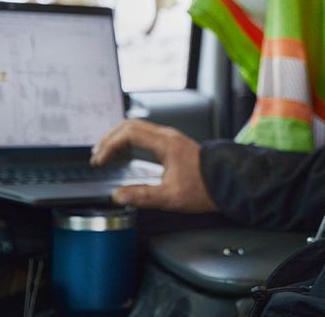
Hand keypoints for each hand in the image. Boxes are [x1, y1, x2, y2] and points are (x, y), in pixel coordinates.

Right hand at [90, 119, 216, 212]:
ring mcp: (170, 138)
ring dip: (118, 138)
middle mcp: (167, 136)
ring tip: (105, 155)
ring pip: (137, 128)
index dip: (109, 145)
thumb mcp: (171, 197)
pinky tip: (124, 154)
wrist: (228, 183)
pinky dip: (128, 141)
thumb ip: (142, 196)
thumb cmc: (204, 189)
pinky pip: (144, 134)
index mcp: (165, 144)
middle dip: (109, 139)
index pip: (129, 133)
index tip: (100, 160)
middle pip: (130, 126)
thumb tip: (118, 196)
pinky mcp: (171, 144)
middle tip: (97, 157)